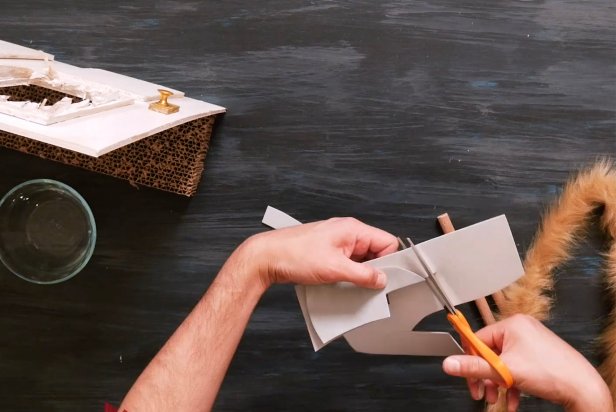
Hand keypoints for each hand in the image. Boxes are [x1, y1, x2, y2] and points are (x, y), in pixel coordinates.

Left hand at [241, 217, 398, 288]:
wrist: (266, 258)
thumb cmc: (294, 255)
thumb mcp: (335, 269)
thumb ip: (363, 275)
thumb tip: (381, 279)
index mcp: (353, 229)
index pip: (387, 242)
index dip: (389, 261)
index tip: (384, 278)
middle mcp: (346, 232)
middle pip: (375, 251)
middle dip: (373, 269)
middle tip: (366, 284)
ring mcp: (336, 242)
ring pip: (360, 259)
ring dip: (358, 273)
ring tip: (347, 283)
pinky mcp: (327, 252)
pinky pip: (347, 263)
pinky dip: (347, 274)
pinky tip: (338, 282)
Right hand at [442, 314, 612, 411]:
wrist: (583, 388)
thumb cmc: (552, 373)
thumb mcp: (505, 371)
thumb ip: (474, 367)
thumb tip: (450, 363)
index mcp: (512, 325)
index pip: (478, 339)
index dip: (471, 360)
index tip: (467, 375)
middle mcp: (521, 329)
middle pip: (490, 352)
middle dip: (486, 376)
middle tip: (481, 391)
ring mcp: (531, 341)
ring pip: (503, 362)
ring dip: (498, 383)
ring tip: (497, 397)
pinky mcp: (538, 354)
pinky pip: (516, 366)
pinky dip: (512, 382)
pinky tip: (512, 397)